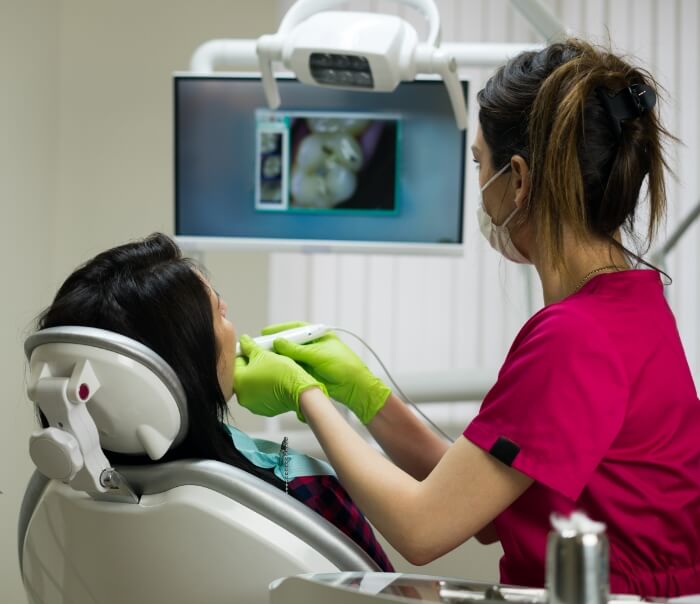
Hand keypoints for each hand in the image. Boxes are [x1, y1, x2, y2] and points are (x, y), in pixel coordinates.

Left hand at [234, 334, 326, 421]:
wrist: (299, 390)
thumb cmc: (281, 374)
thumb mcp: (263, 354)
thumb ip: (250, 347)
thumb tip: (244, 341)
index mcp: (237, 381)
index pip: (235, 362)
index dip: (245, 353)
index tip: (252, 350)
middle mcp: (241, 396)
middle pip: (243, 375)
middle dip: (252, 366)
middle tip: (264, 359)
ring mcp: (253, 404)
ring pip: (252, 386)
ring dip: (258, 378)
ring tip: (271, 370)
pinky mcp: (264, 409)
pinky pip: (261, 395)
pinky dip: (265, 388)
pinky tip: (274, 381)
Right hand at [262, 322, 390, 424]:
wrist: (354, 387)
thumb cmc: (343, 366)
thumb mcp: (318, 355)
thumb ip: (297, 349)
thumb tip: (279, 342)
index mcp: (318, 336)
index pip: (296, 329)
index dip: (280, 330)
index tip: (265, 332)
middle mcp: (313, 346)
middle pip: (290, 342)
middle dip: (275, 344)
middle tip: (259, 346)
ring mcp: (311, 359)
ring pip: (290, 356)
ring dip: (278, 357)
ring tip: (263, 357)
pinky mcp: (309, 372)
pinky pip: (292, 367)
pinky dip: (283, 367)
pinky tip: (273, 368)